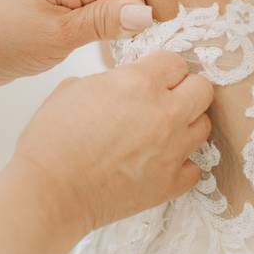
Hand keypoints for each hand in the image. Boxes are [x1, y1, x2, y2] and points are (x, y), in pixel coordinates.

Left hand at [0, 0, 153, 85]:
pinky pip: (98, 6)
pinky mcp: (62, 3)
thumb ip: (104, 21)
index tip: (142, 42)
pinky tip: (106, 42)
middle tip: (135, 44)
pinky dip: (108, 22)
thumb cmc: (2, 37)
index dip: (141, 13)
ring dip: (122, 17)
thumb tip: (146, 13)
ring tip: (121, 45)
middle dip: (136, 10)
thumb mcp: (58, 35)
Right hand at [11, 51, 213, 235]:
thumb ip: (111, 80)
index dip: (163, 69)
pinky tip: (161, 161)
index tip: (154, 77)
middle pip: (203, 89)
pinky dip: (182, 163)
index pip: (176, 61)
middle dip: (186, 90)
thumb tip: (124, 84)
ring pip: (204, 126)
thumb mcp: (74, 88)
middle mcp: (164, 113)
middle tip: (166, 100)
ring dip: (186, 124)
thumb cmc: (52, 139)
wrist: (50, 191)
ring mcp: (172, 150)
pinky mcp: (171, 183)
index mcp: (138, 83)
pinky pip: (194, 167)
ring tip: (163, 132)